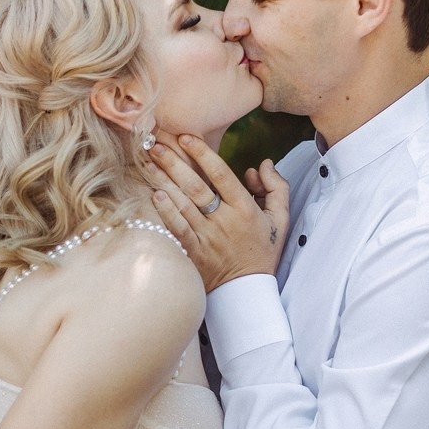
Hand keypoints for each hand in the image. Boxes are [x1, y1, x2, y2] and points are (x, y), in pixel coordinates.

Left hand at [145, 136, 290, 292]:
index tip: (186, 137)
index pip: (222, 176)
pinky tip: (154, 195)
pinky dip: (166, 212)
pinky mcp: (193, 252)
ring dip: (164, 181)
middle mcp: (224, 222)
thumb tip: (262, 164)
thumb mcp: (280, 219)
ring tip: (148, 162)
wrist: (245, 291)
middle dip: (175, 163)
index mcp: (245, 210)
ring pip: (182, 205)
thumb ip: (276, 188)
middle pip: (197, 187)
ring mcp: (206, 238)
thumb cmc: (262, 251)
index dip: (203, 154)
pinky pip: (177, 229)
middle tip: (156, 143)